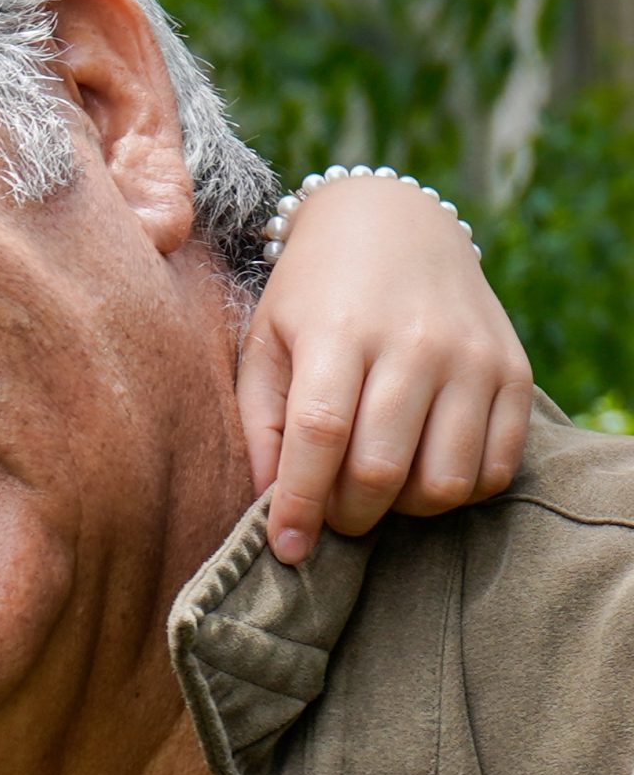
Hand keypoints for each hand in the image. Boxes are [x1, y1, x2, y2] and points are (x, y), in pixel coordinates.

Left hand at [239, 172, 533, 567]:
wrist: (393, 226)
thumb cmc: (313, 299)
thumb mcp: (266, 346)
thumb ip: (261, 425)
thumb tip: (270, 505)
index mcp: (340, 332)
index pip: (321, 434)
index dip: (301, 504)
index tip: (288, 548)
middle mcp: (415, 343)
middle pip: (382, 469)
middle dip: (348, 515)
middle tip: (333, 509)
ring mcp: (473, 356)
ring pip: (446, 480)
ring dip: (404, 509)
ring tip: (378, 486)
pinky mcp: (514, 371)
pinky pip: (498, 467)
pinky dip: (460, 491)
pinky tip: (425, 469)